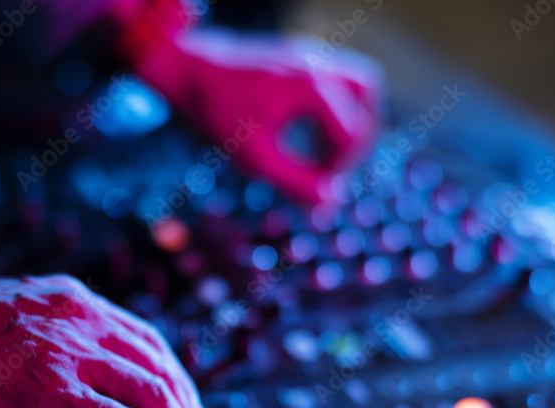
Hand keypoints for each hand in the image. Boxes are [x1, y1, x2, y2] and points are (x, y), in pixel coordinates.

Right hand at [0, 273, 221, 407]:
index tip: (181, 405)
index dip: (169, 376)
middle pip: (158, 364)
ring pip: (154, 394)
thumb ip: (36, 342)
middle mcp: (80, 319)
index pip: (140, 338)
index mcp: (67, 301)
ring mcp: (71, 354)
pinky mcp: (56, 393)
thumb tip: (48, 375)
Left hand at [129, 27, 383, 204]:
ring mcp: (311, 54)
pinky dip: (337, 108)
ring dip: (354, 118)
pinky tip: (311, 136)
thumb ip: (294, 182)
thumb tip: (329, 205)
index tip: (319, 192)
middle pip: (369, 95)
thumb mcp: (253, 158)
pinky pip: (338, 79)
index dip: (341, 169)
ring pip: (360, 81)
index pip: (352, 132)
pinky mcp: (300, 57)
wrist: (186, 71)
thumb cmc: (216, 115)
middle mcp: (317, 63)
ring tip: (328, 154)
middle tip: (334, 170)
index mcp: (311, 87)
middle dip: (358, 139)